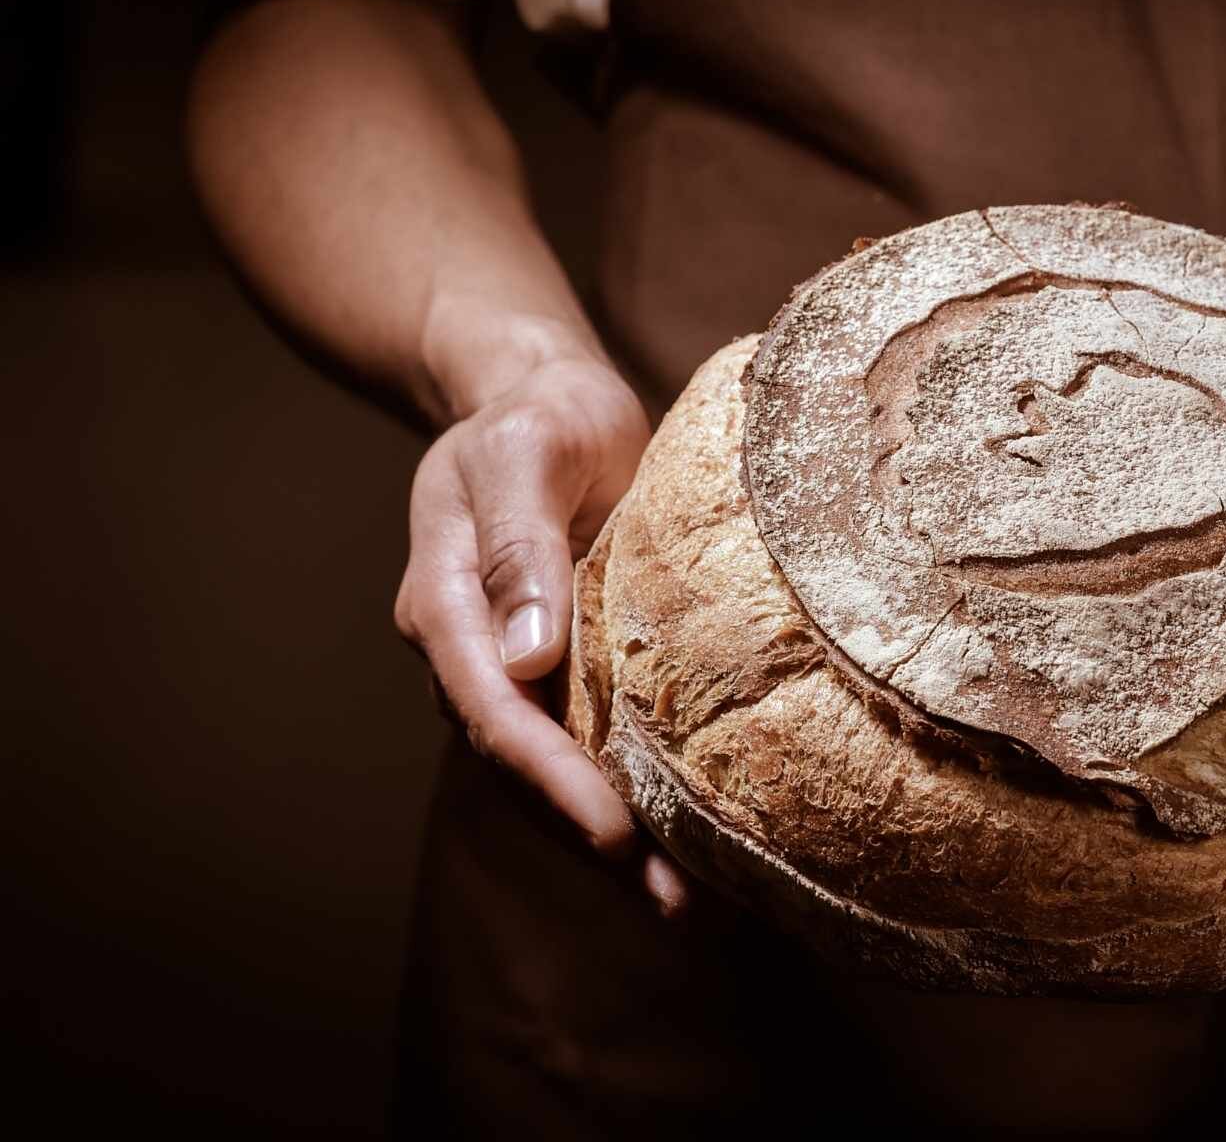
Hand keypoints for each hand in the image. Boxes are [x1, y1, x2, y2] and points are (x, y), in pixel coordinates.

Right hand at [391, 357, 688, 912]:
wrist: (547, 403)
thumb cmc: (536, 417)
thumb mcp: (524, 454)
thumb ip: (518, 544)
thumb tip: (527, 654)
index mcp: (447, 606)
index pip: (492, 709)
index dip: (550, 775)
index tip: (609, 827)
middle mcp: (479, 653)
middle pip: (527, 763)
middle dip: (594, 833)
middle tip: (671, 896)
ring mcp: (524, 668)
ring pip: (564, 768)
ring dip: (621, 837)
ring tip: (693, 901)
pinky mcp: (574, 668)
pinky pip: (600, 740)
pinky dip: (640, 791)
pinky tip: (698, 840)